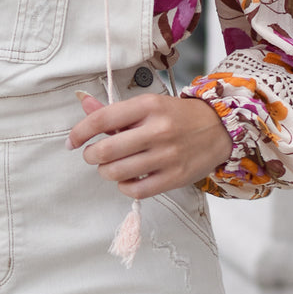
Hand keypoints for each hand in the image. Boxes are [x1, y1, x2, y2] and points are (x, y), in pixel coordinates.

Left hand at [67, 91, 232, 198]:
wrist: (220, 128)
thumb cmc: (178, 116)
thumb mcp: (148, 105)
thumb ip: (114, 110)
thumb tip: (83, 103)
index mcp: (148, 106)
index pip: (102, 119)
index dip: (80, 132)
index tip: (72, 142)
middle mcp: (158, 130)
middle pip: (106, 150)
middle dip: (91, 155)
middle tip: (93, 155)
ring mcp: (167, 155)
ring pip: (117, 172)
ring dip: (105, 172)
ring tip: (111, 166)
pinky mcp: (175, 177)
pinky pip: (136, 190)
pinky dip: (124, 187)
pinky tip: (127, 179)